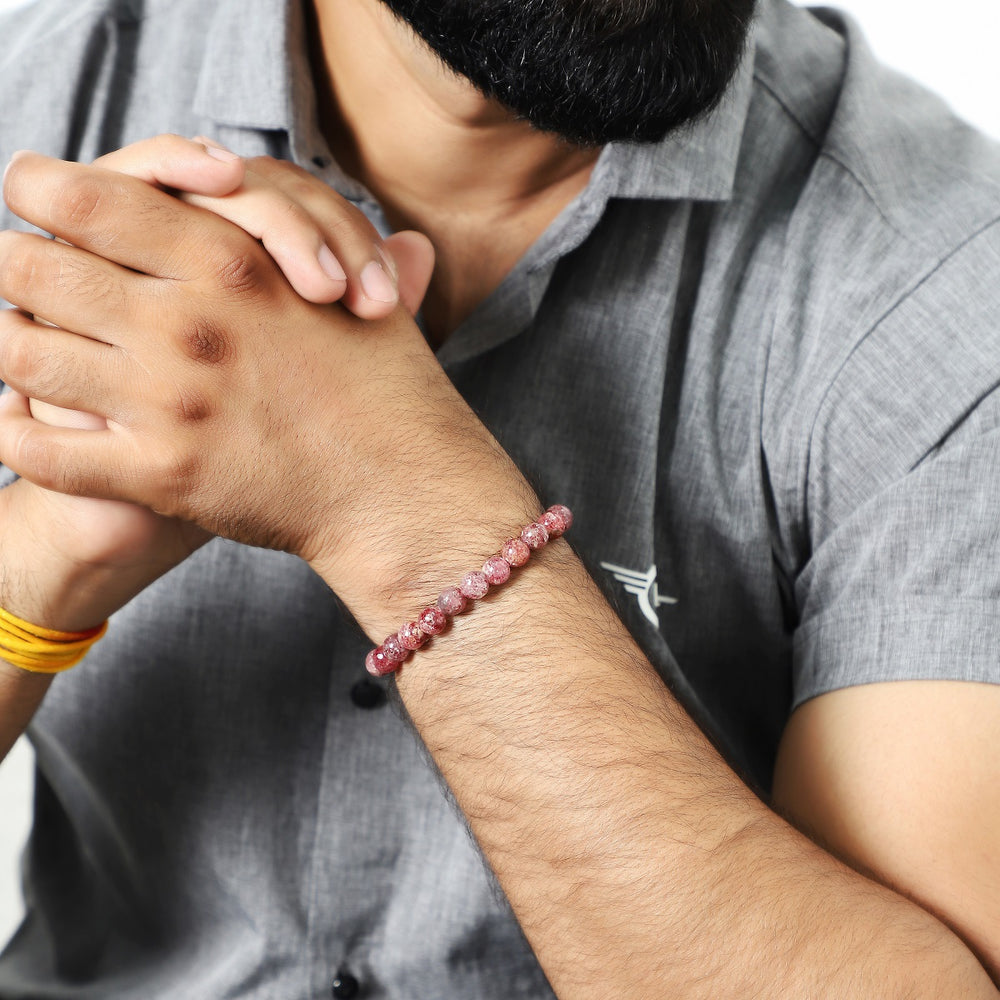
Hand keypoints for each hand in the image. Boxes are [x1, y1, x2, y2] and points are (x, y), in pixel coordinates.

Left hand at [0, 151, 534, 621]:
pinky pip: (37, 449)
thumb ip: (304, 225)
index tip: (30, 193)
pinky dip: (12, 430)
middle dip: (9, 263)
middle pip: (27, 266)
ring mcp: (165, 403)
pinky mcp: (158, 476)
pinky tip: (22, 421)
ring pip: (16, 352)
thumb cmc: (388, 385)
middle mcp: (183, 324)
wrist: (404, 489)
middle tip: (19, 272)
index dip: (34, 186)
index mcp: (226, 259)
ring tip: (21, 342)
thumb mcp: (355, 283)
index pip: (80, 196)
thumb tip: (266, 178)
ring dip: (6, 343)